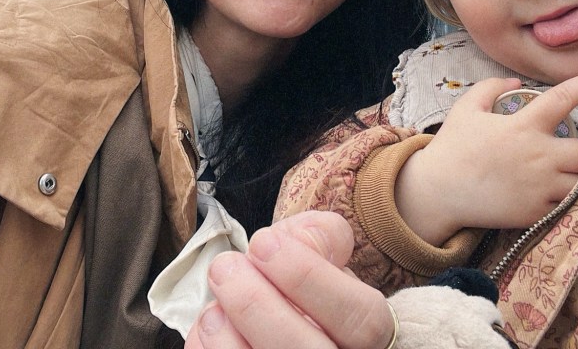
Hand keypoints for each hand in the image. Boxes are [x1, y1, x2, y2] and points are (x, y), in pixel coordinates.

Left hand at [185, 211, 395, 348]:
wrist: (296, 339)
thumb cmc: (314, 301)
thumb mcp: (327, 265)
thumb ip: (318, 241)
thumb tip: (295, 238)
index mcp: (369, 337)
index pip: (360, 316)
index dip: (308, 277)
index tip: (263, 243)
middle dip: (256, 306)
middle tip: (225, 268)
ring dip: (229, 338)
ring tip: (213, 306)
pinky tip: (207, 332)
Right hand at [396, 66, 577, 243]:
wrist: (438, 191)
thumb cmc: (452, 147)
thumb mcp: (466, 109)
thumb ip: (491, 88)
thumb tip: (517, 83)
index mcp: (523, 126)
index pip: (563, 99)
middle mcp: (539, 156)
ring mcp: (541, 187)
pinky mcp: (538, 212)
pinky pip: (570, 206)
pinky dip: (575, 198)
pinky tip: (570, 193)